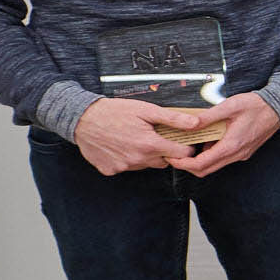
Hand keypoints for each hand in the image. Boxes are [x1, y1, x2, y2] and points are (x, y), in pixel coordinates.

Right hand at [72, 95, 212, 175]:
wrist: (82, 118)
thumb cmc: (115, 111)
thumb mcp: (147, 110)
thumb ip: (173, 119)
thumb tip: (197, 124)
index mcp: (150, 145)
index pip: (181, 154)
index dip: (185, 146)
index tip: (183, 140)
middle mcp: (137, 160)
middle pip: (164, 161)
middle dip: (164, 151)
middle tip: (155, 136)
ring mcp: (123, 167)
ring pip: (145, 165)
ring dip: (146, 155)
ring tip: (136, 138)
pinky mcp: (110, 170)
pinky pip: (127, 167)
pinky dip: (128, 159)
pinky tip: (121, 146)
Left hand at [174, 92, 279, 174]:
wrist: (279, 106)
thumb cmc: (257, 105)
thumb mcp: (229, 106)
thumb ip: (207, 117)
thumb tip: (189, 124)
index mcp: (231, 145)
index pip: (201, 164)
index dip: (183, 164)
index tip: (172, 158)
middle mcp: (236, 154)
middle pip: (205, 170)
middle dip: (187, 166)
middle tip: (175, 155)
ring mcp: (241, 154)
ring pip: (214, 166)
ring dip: (199, 161)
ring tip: (189, 146)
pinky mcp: (244, 151)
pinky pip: (223, 159)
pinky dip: (211, 155)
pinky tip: (207, 141)